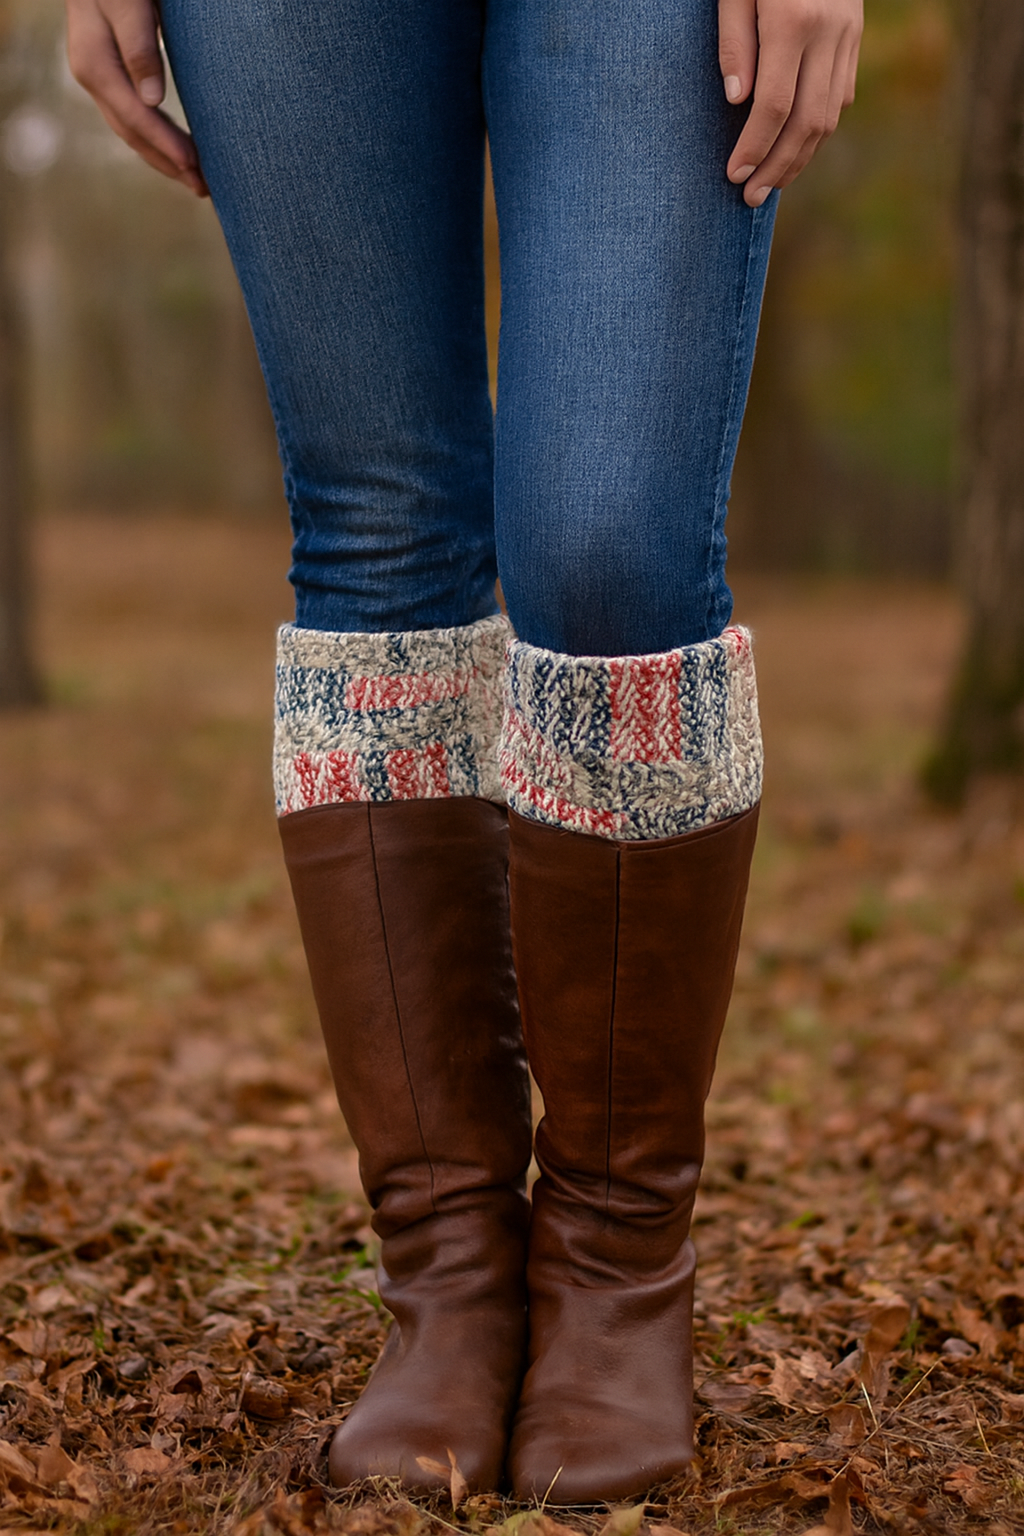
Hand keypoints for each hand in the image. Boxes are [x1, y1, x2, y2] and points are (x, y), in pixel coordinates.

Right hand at [65, 0, 207, 196]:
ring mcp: (99, 78)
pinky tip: (178, 152)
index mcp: (95, 65)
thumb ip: (139, 48)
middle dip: (169, 164)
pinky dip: (158, 139)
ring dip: (165, 159)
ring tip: (197, 181)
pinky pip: (134, 118)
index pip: (136, 117)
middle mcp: (92, 78)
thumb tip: (152, 101)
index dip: (166, 144)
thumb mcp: (127, 4)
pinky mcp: (110, 75)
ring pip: (133, 131)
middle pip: (134, 134)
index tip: (194, 165)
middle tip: (205, 188)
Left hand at [719, 0, 862, 207]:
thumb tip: (738, 102)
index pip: (774, 106)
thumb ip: (734, 41)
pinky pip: (840, 96)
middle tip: (750, 199)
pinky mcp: (855, 37)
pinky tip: (794, 149)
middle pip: (807, 123)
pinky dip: (817, 129)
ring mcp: (848, 36)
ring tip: (771, 184)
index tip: (733, 175)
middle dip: (777, 168)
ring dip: (800, 158)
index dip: (754, 148)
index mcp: (793, 21)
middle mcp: (828, 33)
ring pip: (829, 116)